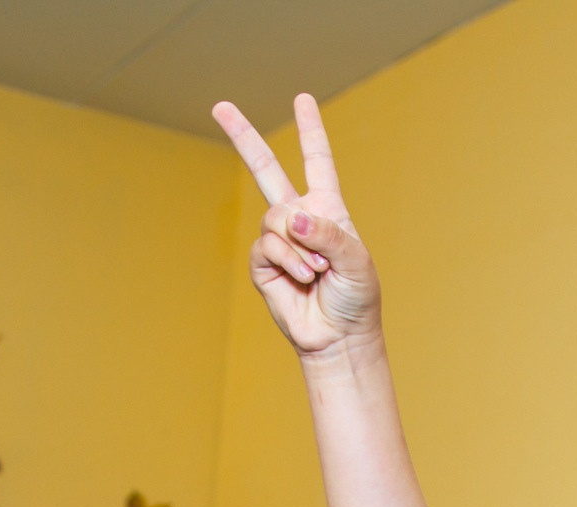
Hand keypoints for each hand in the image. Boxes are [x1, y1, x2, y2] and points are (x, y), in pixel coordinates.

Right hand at [215, 94, 379, 355]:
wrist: (338, 336)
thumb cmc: (356, 297)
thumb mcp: (356, 260)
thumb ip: (328, 233)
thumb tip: (292, 217)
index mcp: (328, 208)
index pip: (317, 161)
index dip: (310, 130)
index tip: (302, 99)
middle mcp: (300, 218)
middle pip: (266, 170)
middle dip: (243, 138)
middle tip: (220, 106)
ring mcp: (279, 240)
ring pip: (273, 220)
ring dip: (300, 248)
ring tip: (317, 271)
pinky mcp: (263, 265)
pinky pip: (266, 247)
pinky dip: (288, 261)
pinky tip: (303, 279)